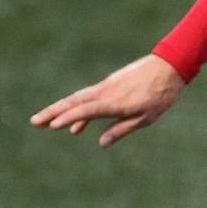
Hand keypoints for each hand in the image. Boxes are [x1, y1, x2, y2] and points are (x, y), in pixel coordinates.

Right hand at [29, 54, 185, 146]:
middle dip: (54, 112)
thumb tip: (101, 142)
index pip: (86, 110)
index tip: (53, 125)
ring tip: (45, 122)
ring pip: (80, 98)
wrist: (171, 65)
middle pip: (75, 102)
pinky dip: (80, 108)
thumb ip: (122, 129)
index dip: (69, 118)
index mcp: (115, 102)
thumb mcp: (146, 117)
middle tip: (34, 121)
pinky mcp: (112, 83)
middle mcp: (107, 92)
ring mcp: (108, 86)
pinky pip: (91, 97)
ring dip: (62, 109)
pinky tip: (78, 124)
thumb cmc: (162, 94)